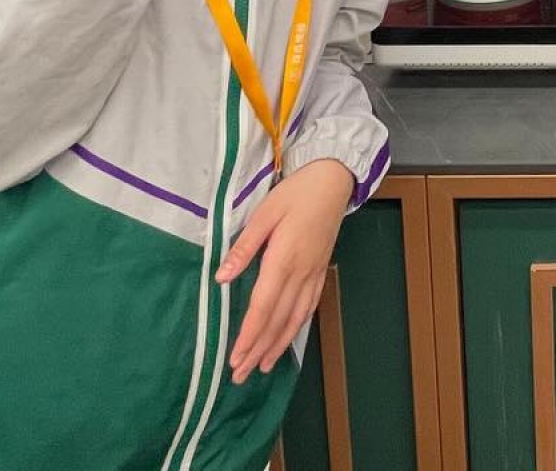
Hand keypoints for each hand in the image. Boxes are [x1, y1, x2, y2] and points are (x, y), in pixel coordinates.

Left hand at [218, 159, 355, 382]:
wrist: (333, 180)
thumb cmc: (295, 193)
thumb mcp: (264, 213)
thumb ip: (244, 247)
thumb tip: (221, 277)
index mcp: (284, 259)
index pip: (263, 306)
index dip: (249, 335)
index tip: (236, 357)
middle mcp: (301, 273)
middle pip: (278, 320)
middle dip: (258, 349)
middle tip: (240, 375)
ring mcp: (314, 273)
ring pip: (295, 318)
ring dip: (277, 345)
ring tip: (262, 367)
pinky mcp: (321, 270)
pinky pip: (309, 306)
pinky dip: (296, 327)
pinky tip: (287, 338)